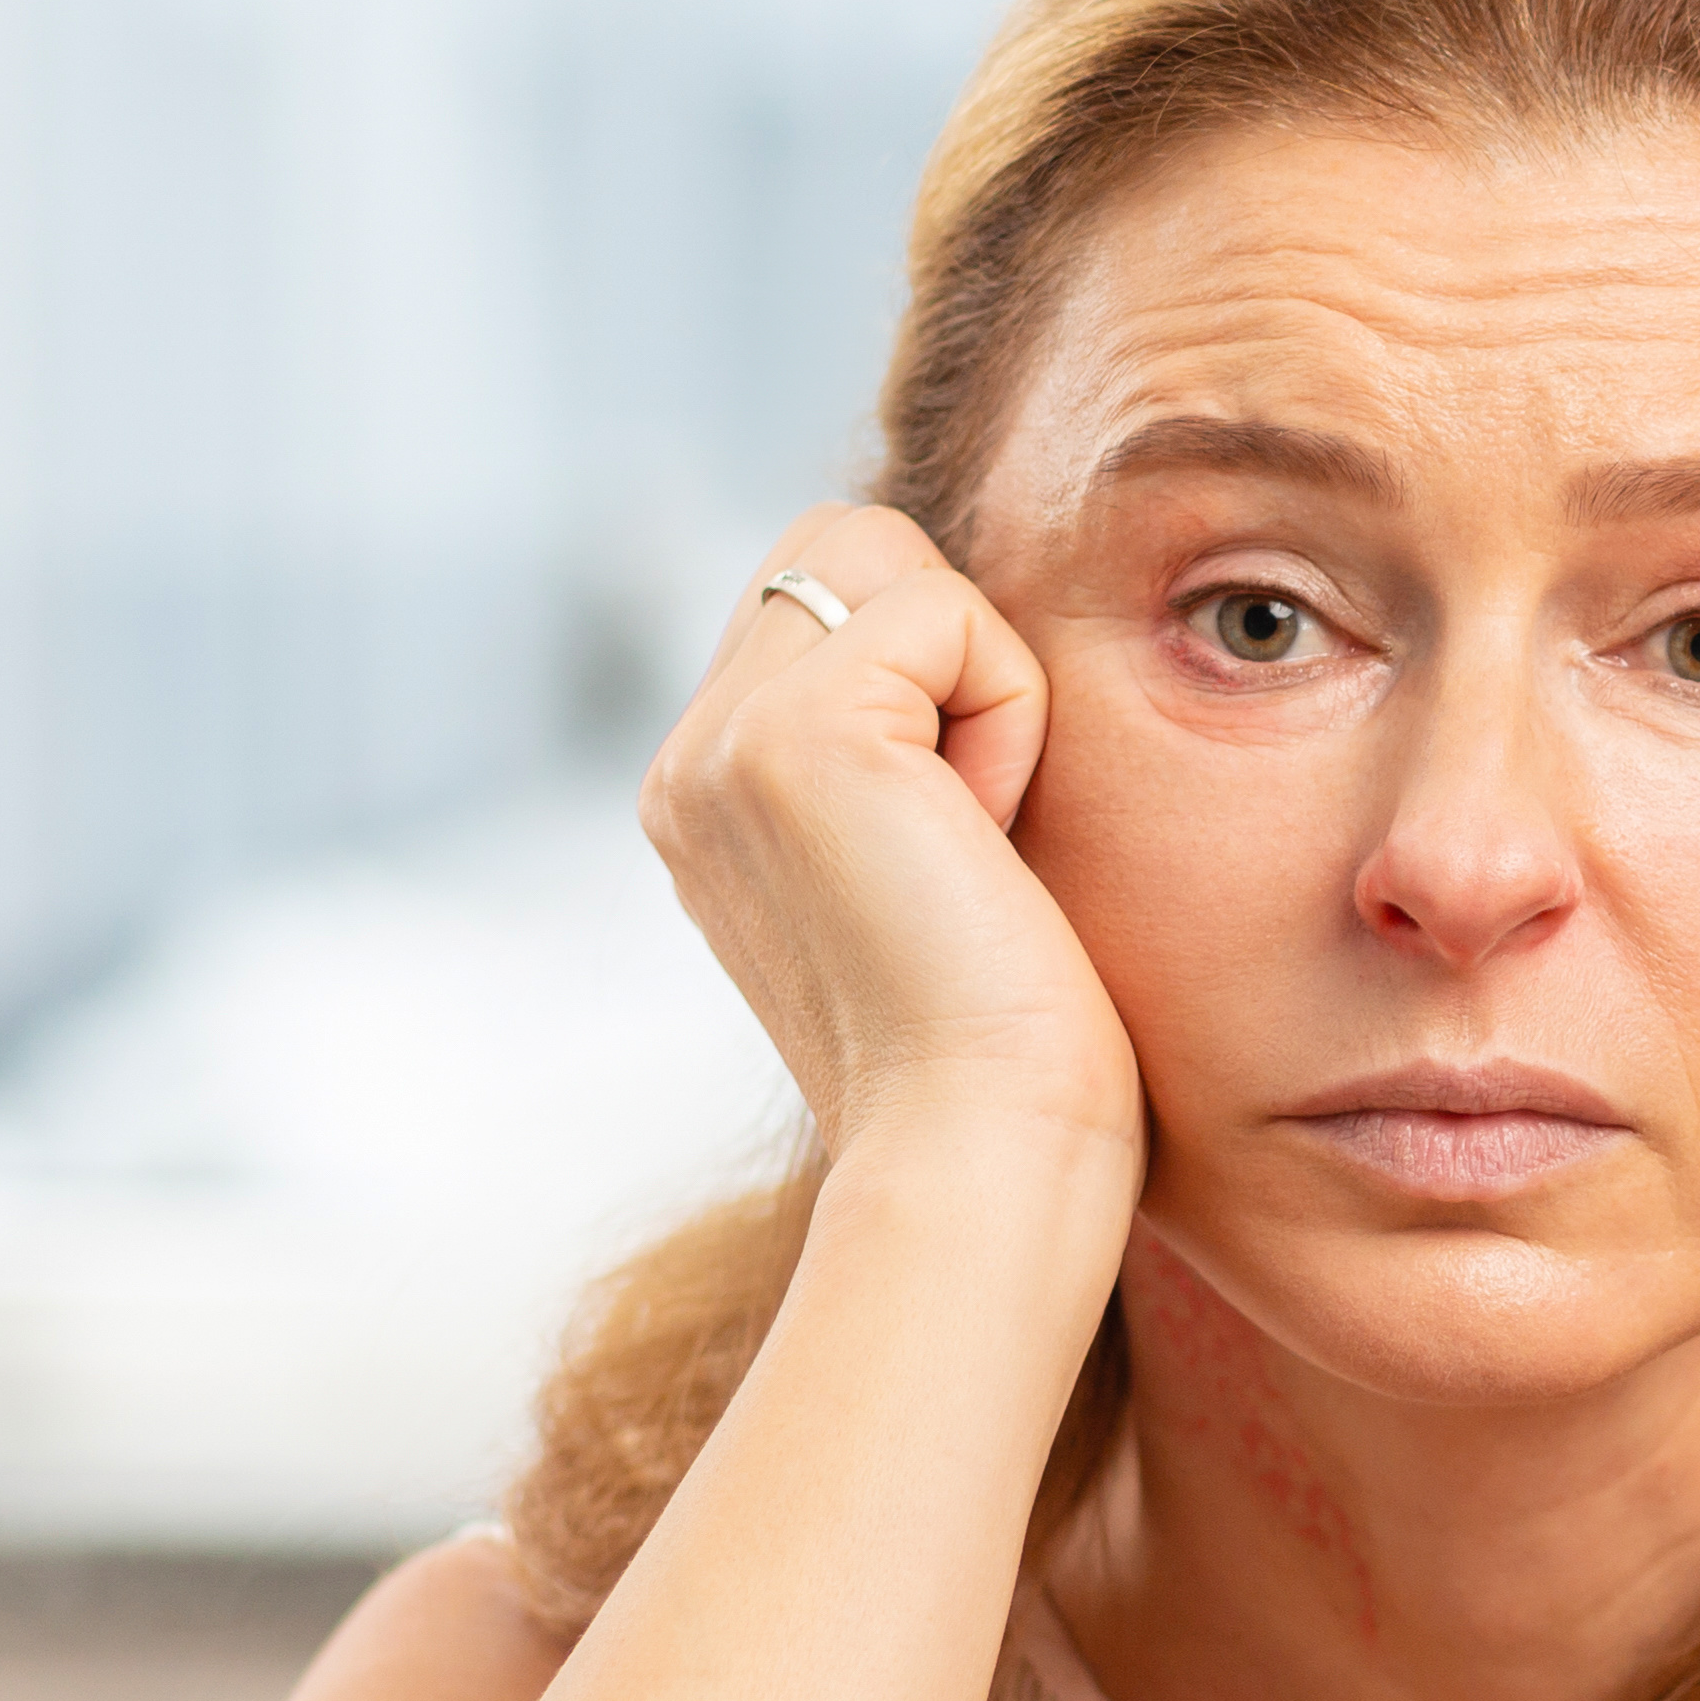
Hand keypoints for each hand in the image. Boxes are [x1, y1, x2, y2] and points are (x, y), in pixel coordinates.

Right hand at [645, 506, 1143, 1176]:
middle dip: (953, 651)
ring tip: (978, 836)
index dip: (942, 675)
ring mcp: (723, 743)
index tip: (967, 846)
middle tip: (979, 830)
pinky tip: (988, 841)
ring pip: (888, 556)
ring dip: (981, 683)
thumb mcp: (933, 880)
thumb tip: (957, 648)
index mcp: (710, 797)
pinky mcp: (797, 735)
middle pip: (848, 543)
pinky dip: (1010, 714)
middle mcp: (689, 763)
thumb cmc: (1008, 1057)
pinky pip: (946, 611)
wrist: (983, 1157)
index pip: (826, 595)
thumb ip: (907, 761)